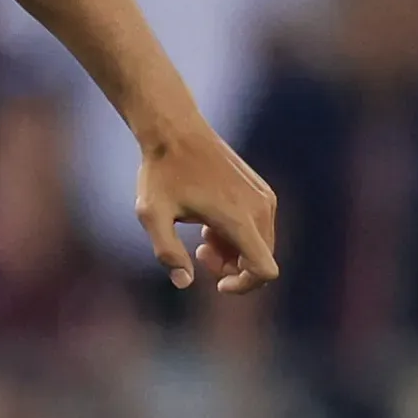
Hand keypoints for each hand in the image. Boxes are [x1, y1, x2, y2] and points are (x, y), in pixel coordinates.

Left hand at [135, 128, 280, 294]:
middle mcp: (260, 208)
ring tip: (201, 237)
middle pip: (262, 261)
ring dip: (233, 252)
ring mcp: (265, 198)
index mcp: (238, 218)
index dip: (244, 285)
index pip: (265, 269)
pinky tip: (209, 223)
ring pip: (261, 245)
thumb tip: (184, 282)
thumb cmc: (161, 173)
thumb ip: (167, 252)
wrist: (176, 132)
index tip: (216, 284)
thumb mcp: (151, 215)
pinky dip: (238, 235)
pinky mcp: (262, 191)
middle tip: (199, 253)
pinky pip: (260, 228)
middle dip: (232, 269)